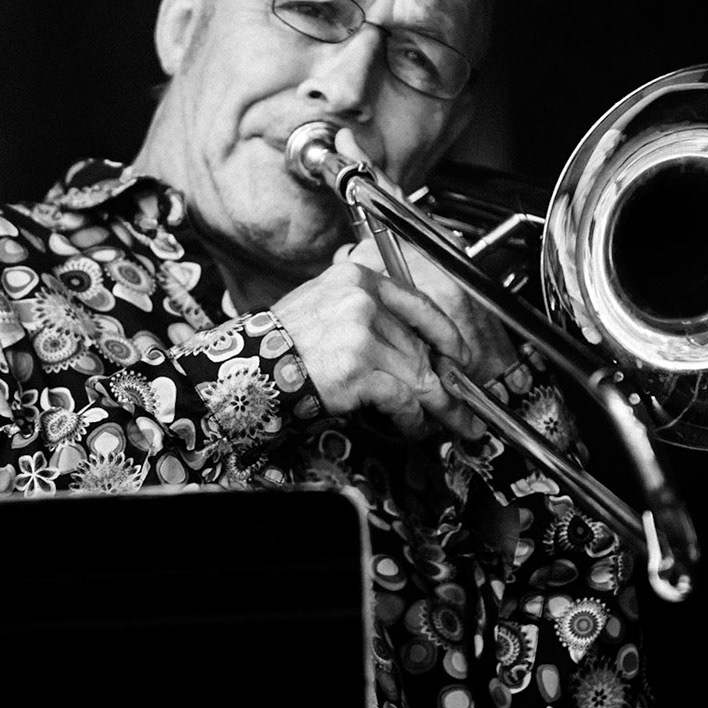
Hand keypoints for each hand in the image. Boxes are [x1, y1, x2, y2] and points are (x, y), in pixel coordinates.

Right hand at [271, 252, 487, 440]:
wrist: (247, 368)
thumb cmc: (282, 343)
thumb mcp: (325, 304)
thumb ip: (369, 312)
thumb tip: (415, 345)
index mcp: (357, 280)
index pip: (419, 303)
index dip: (447, 334)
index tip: (460, 355)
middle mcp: (362, 302)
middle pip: (420, 346)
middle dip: (443, 381)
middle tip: (459, 404)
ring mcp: (360, 335)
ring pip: (418, 374)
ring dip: (435, 405)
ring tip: (447, 422)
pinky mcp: (357, 370)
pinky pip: (402, 397)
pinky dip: (411, 418)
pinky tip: (411, 427)